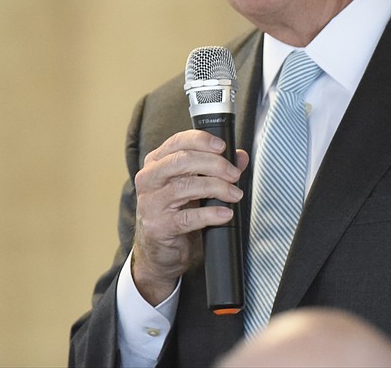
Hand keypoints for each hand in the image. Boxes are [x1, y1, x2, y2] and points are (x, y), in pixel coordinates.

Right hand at [131, 130, 248, 305]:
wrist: (162, 251)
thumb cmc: (179, 210)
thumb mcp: (197, 184)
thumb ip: (218, 168)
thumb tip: (241, 156)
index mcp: (156, 162)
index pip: (177, 142)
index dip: (201, 140)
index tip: (222, 146)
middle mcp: (149, 179)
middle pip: (182, 161)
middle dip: (214, 164)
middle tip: (234, 174)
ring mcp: (151, 203)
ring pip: (185, 187)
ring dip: (216, 188)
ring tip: (235, 194)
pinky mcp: (158, 227)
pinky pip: (187, 218)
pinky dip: (210, 214)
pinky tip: (225, 213)